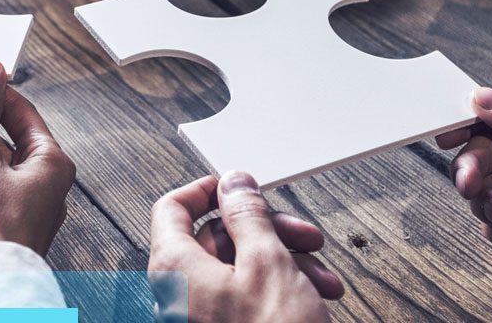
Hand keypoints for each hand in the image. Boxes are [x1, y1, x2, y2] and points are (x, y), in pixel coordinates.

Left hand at [148, 172, 343, 322]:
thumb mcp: (268, 263)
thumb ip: (248, 215)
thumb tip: (234, 183)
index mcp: (174, 269)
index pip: (172, 209)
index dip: (207, 190)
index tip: (240, 186)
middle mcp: (178, 293)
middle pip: (216, 239)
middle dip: (269, 233)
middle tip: (303, 235)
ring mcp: (198, 316)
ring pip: (238, 268)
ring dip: (285, 262)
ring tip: (319, 276)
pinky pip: (244, 297)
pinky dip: (279, 289)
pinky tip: (314, 296)